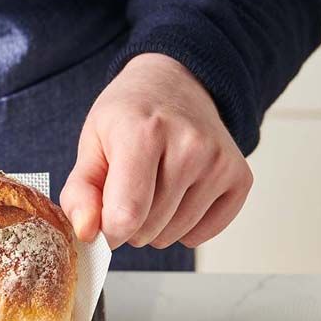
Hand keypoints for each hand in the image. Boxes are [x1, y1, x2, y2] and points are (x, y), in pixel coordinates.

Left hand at [60, 53, 252, 250]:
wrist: (176, 84)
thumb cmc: (129, 116)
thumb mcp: (91, 144)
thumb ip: (79, 193)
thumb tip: (86, 232)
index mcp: (142, 132)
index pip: (126, 215)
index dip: (106, 230)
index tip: (102, 218)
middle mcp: (188, 145)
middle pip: (147, 229)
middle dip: (129, 224)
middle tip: (130, 188)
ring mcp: (219, 162)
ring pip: (173, 235)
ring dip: (156, 226)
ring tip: (154, 187)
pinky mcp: (240, 177)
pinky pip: (201, 235)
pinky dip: (184, 227)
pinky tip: (179, 194)